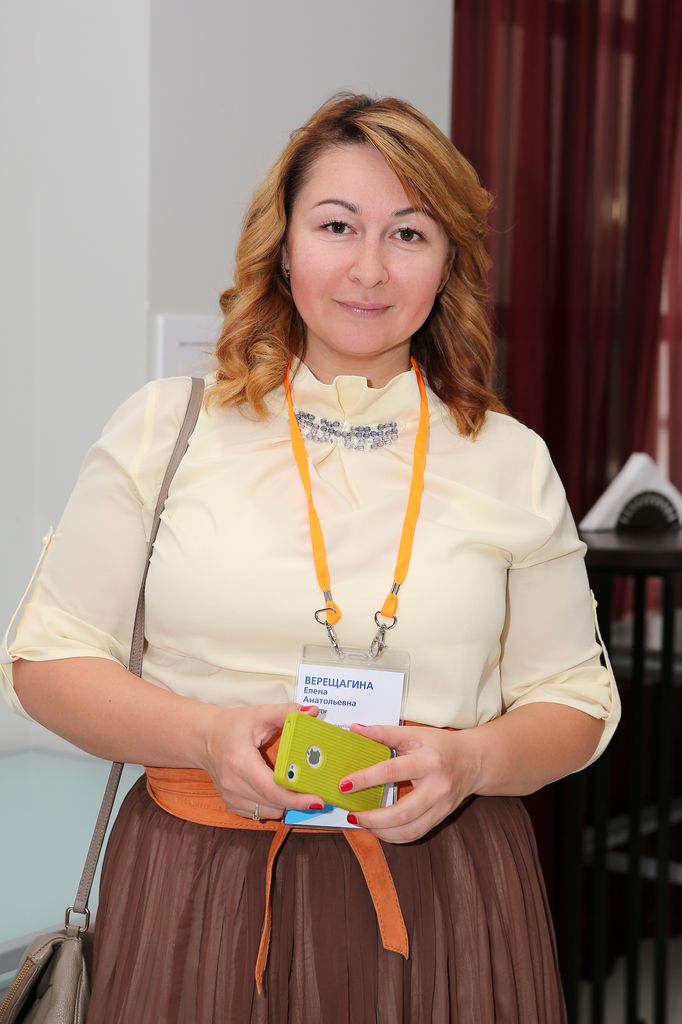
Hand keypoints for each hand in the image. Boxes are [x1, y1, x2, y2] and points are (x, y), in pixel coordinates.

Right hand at [201, 703, 323, 819]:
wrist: (204, 738)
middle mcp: (234, 785)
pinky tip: (276, 789)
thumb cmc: (232, 725)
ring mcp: (231, 798)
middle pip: (274, 803)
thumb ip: (286, 712)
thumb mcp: (259, 714)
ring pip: (270, 811)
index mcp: (241, 762)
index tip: (317, 801)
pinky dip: (273, 805)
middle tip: (316, 791)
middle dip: (298, 800)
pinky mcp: (232, 805)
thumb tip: (313, 712)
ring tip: (294, 786)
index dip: (297, 798)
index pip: (272, 789)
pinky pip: (260, 813)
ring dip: (285, 802)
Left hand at [339, 723, 480, 842]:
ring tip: (362, 823)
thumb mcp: (413, 733)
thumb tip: (354, 730)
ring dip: (381, 832)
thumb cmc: (440, 745)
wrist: (473, 760)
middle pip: (402, 812)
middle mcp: (437, 787)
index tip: (344, 784)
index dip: (366, 779)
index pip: (392, 771)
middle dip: (373, 818)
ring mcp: (441, 806)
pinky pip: (416, 834)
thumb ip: (383, 732)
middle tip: (351, 815)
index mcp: (428, 761)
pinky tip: (380, 829)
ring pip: (409, 830)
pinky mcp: (441, 818)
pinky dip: (395, 836)